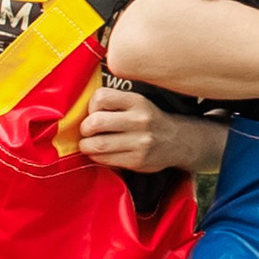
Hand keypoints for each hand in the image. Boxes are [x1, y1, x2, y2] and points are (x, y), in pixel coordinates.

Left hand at [76, 87, 222, 174]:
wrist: (178, 141)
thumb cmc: (149, 120)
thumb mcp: (137, 103)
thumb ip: (114, 103)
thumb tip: (81, 111)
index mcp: (137, 101)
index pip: (101, 97)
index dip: (91, 106)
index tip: (94, 113)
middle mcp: (139, 120)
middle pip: (96, 123)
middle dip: (84, 129)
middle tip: (87, 132)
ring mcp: (140, 142)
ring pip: (98, 145)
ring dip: (87, 146)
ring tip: (90, 144)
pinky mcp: (137, 161)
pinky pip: (105, 160)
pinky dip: (97, 157)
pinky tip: (103, 154)